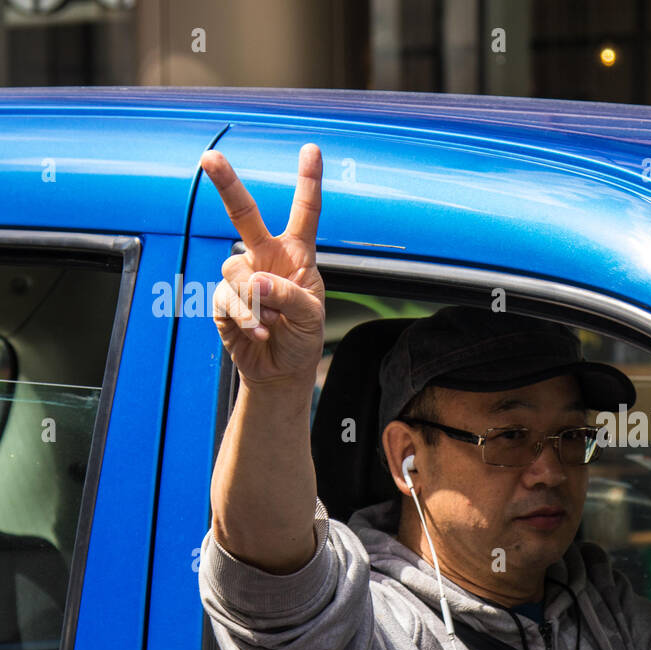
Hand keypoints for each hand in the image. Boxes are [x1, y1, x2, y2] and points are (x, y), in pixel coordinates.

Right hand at [201, 144, 325, 388]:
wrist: (279, 370)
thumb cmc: (302, 338)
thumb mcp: (311, 318)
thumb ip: (289, 295)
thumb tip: (255, 280)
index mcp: (297, 255)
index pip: (305, 213)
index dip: (308, 181)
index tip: (311, 148)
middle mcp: (266, 258)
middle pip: (244, 215)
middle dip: (227, 185)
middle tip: (209, 157)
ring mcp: (242, 276)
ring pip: (237, 273)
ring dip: (258, 303)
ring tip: (273, 323)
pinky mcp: (223, 298)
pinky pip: (227, 299)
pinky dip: (245, 317)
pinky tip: (259, 332)